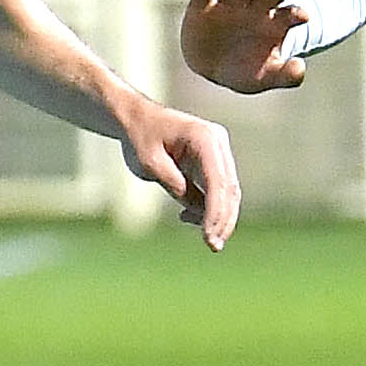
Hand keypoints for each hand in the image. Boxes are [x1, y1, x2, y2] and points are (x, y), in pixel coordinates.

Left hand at [119, 98, 244, 249]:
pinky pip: (217, 190)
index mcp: (204, 137)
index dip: (215, 212)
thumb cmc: (140, 136)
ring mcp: (218, 152)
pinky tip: (186, 217)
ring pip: (228, 192)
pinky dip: (208, 208)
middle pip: (229, 189)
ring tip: (205, 239)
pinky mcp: (213, 162)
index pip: (218, 181)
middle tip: (213, 246)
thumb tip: (196, 208)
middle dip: (223, 220)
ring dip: (218, 217)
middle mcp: (218, 142)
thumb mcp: (150, 163)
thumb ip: (174, 184)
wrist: (136, 119)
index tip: (209, 237)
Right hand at [181, 0, 310, 94]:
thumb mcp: (267, 77)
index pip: (289, 15)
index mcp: (275, 24)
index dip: (296, 14)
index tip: (303, 17)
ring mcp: (230, 4)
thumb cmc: (248, 70)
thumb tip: (300, 66)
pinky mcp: (203, 6)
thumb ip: (286, 75)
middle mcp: (255, 8)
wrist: (213, 67)